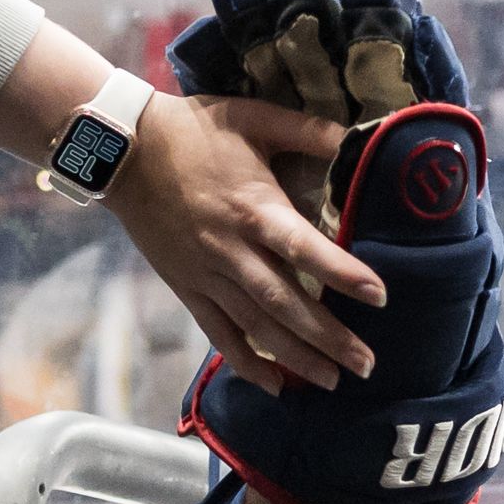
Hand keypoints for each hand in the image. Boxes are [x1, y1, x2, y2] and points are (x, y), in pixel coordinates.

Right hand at [107, 84, 373, 390]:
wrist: (124, 150)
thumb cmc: (194, 131)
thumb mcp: (256, 118)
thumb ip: (309, 131)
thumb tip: (361, 136)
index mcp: (253, 208)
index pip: (303, 248)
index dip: (341, 273)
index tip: (379, 296)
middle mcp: (231, 249)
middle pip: (284, 302)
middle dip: (328, 337)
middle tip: (367, 365)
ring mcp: (206, 274)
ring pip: (255, 325)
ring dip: (295, 357)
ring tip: (333, 382)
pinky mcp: (186, 287)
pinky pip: (217, 332)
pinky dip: (244, 361)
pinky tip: (274, 385)